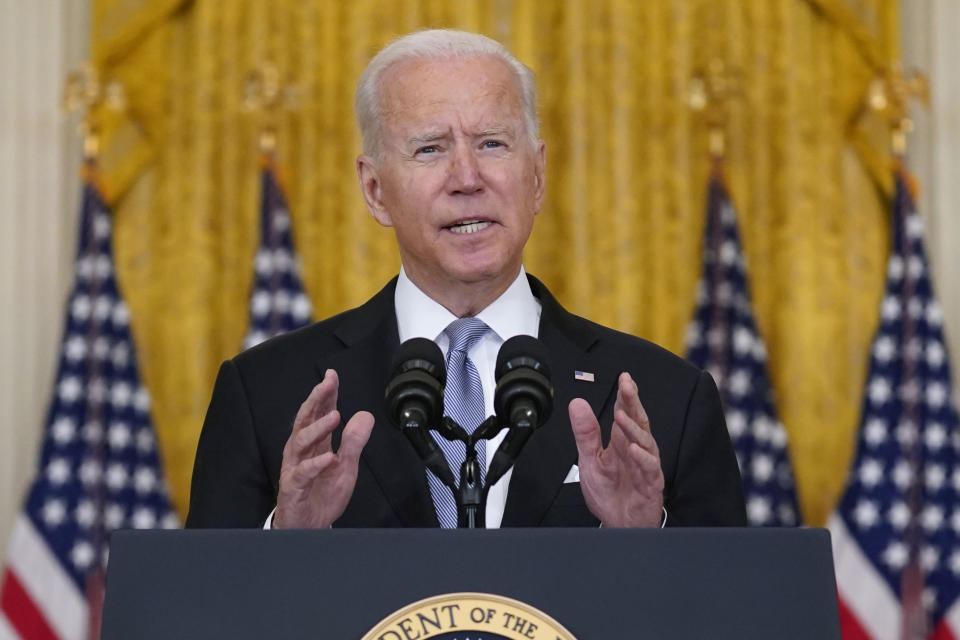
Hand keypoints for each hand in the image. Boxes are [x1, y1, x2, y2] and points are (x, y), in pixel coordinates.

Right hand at [273, 369, 373, 528]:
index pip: (319, 413)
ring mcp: (295, 468)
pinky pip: (302, 473)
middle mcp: (301, 452)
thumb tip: (365, 416)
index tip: (332, 376)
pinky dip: (315, 464)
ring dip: (318, 427)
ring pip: (301, 442)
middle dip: (316, 399)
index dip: (326, 394)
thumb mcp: (346, 466)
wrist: (309, 526)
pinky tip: (329, 457)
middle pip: (305, 420)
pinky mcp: (293, 487)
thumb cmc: (322, 495)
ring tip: (335, 416)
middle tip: (328, 384)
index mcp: (314, 444)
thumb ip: (354, 441)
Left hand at [569, 372, 663, 526]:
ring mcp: (644, 466)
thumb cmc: (608, 493)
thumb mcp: (589, 460)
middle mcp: (635, 450)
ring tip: (622, 415)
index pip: (625, 413)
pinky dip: (642, 458)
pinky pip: (649, 469)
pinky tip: (633, 449)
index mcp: (621, 442)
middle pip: (638, 421)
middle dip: (633, 402)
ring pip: (645, 442)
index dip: (625, 396)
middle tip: (627, 385)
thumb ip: (585, 433)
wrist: (617, 523)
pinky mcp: (650, 484)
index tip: (623, 378)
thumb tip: (578, 404)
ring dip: (634, 428)